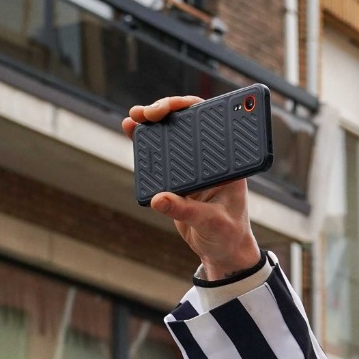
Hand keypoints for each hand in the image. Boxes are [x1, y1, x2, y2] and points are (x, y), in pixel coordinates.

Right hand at [122, 97, 262, 278]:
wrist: (221, 250)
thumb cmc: (227, 235)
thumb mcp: (211, 223)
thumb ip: (186, 211)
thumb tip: (158, 199)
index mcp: (227, 163)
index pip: (212, 123)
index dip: (192, 108)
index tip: (174, 107)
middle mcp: (210, 159)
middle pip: (188, 122)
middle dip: (167, 110)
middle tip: (149, 112)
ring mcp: (192, 166)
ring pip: (171, 134)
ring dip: (152, 122)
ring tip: (134, 116)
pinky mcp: (177, 177)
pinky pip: (160, 154)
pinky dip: (145, 141)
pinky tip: (130, 130)